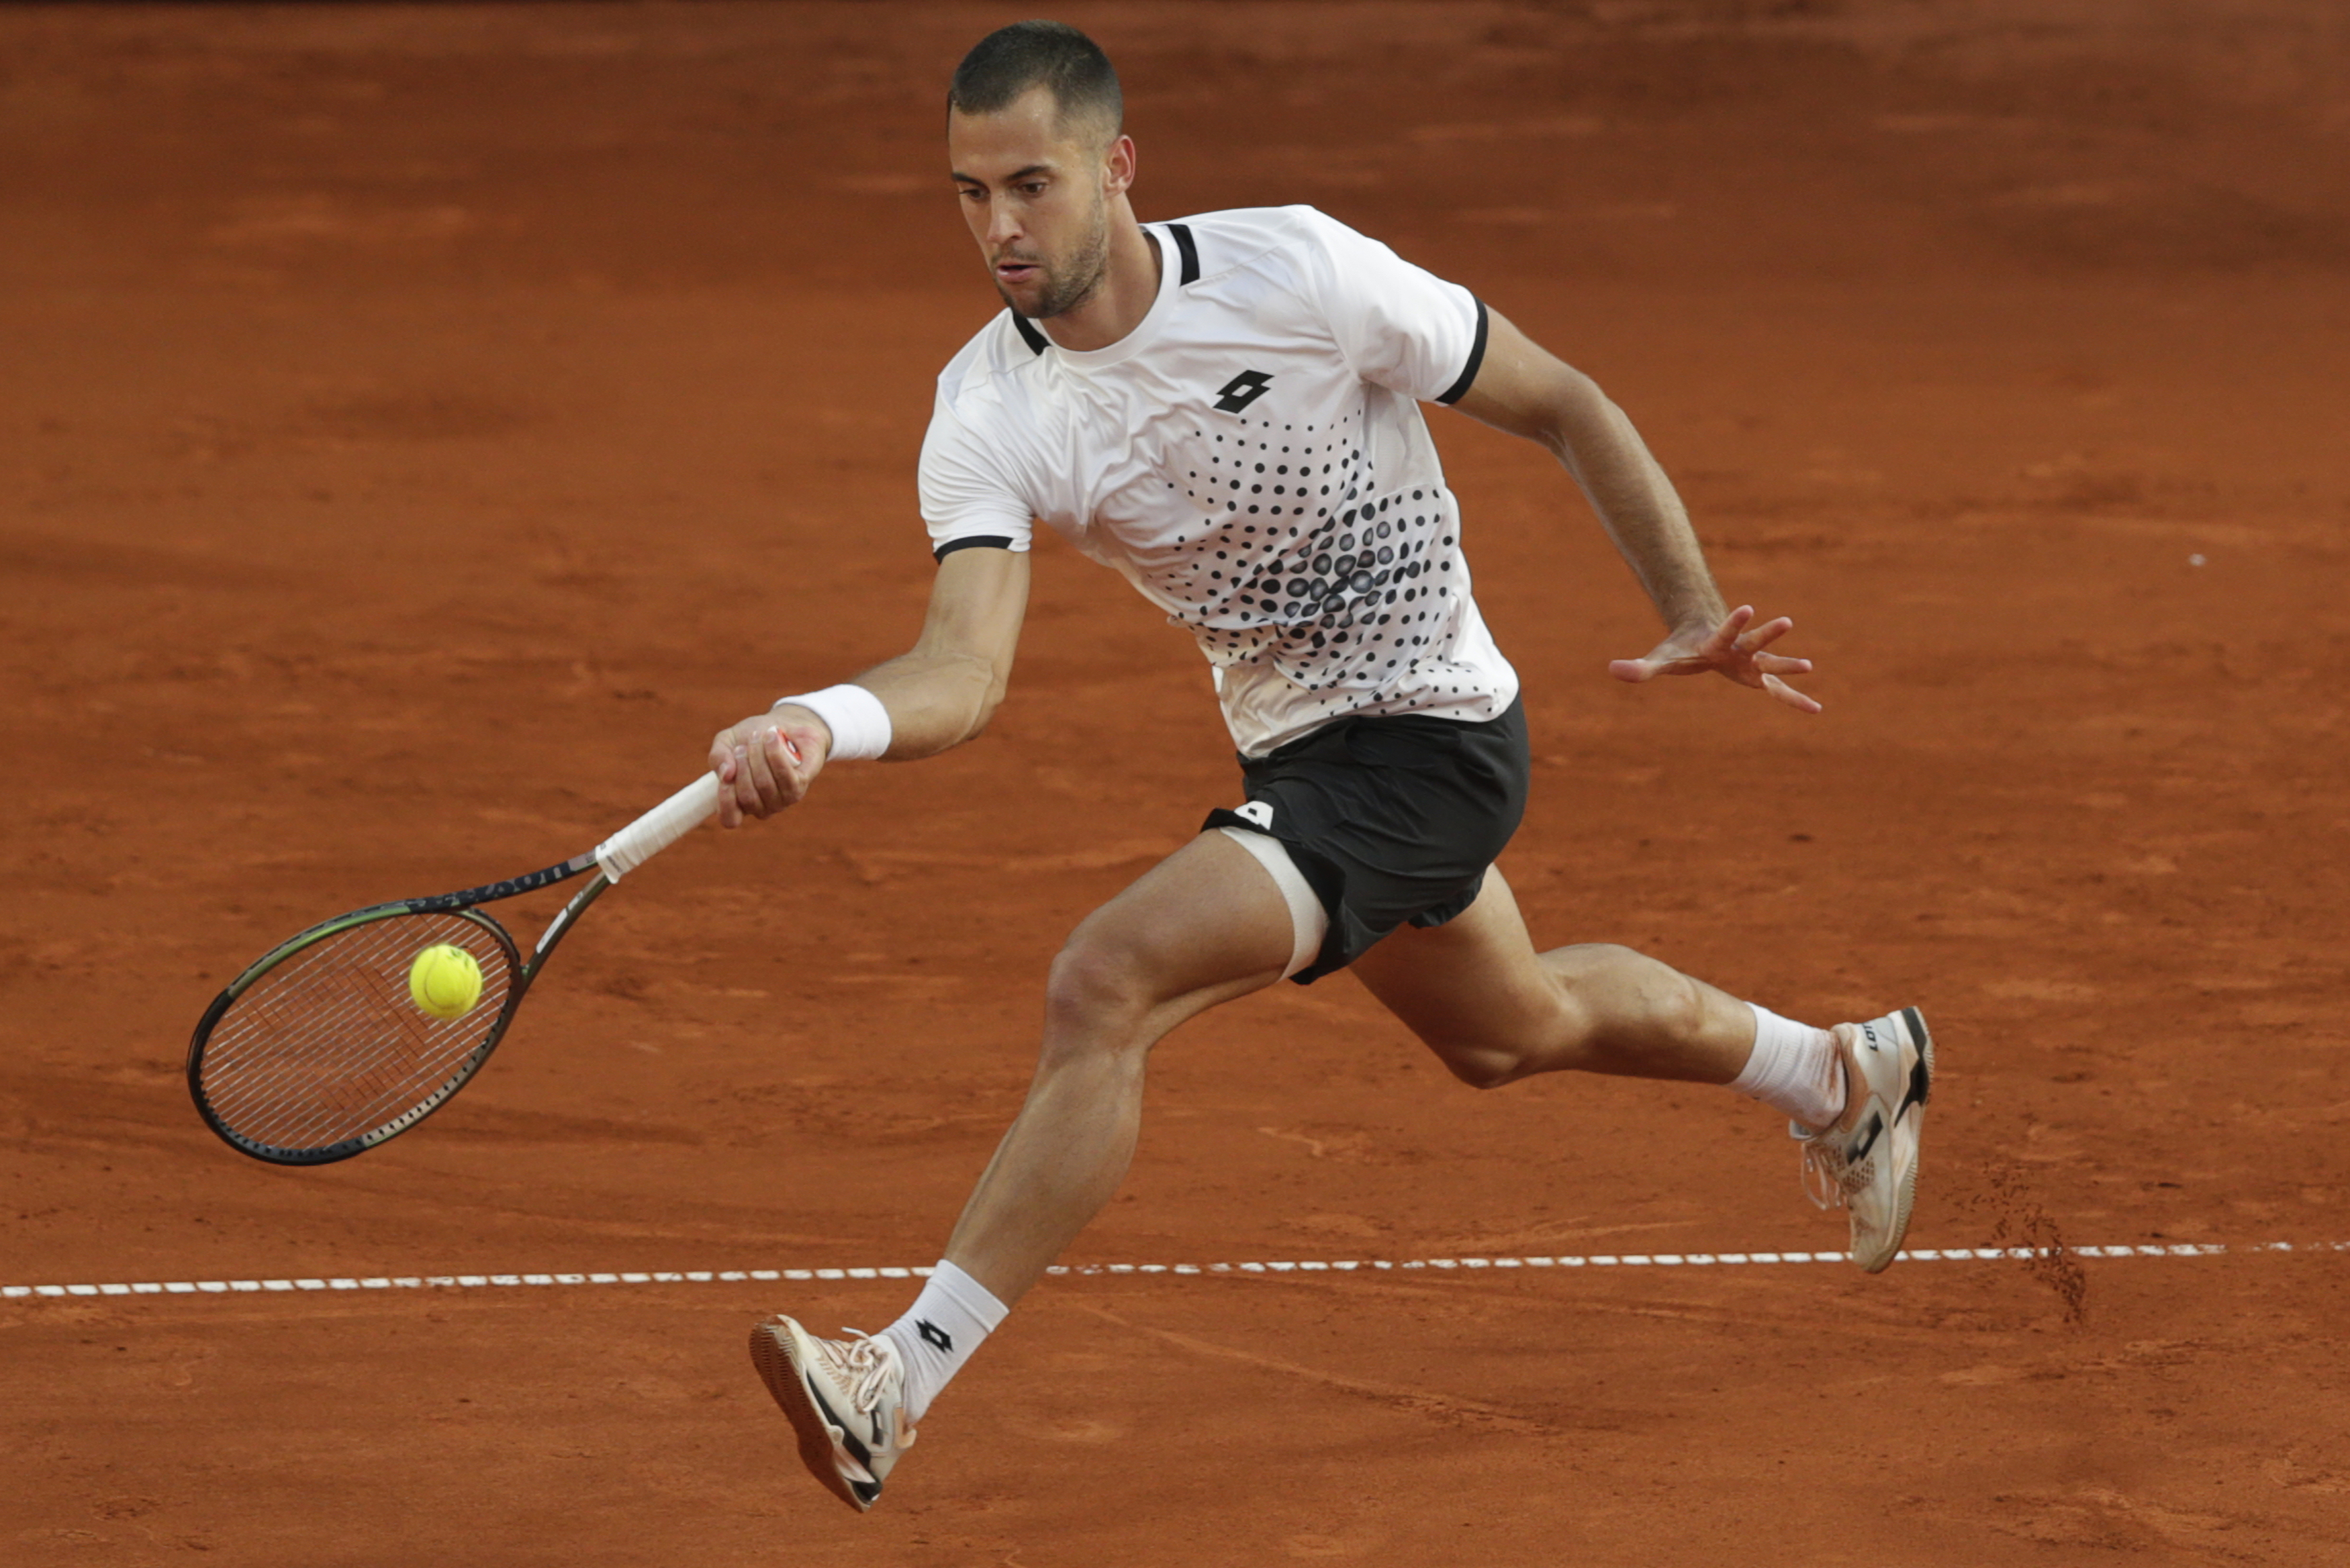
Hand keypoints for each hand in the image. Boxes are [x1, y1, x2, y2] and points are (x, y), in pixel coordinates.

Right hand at [708, 706, 831, 826]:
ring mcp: (782, 800)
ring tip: (758, 736)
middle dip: (743, 766)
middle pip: (747, 797)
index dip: (725, 801)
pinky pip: (785, 776)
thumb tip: (725, 774)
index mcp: (740, 802)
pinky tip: (772, 737)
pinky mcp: (799, 787)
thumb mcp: (727, 742)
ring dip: (758, 756)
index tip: (726, 776)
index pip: (730, 819)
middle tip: (743, 746)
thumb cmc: (752, 736)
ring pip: (765, 785)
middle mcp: (762, 807)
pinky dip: (775, 754)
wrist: (786, 723)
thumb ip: (718, 757)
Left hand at [1608, 604, 1820, 713]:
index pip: (1726, 631)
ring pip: (1772, 663)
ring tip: (1807, 666)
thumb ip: (1639, 667)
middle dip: (1769, 632)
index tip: (1748, 607)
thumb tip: (1613, 670)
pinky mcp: (1758, 676)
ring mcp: (1751, 662)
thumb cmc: (1680, 649)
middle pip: (1755, 641)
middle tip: (1787, 621)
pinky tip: (1816, 709)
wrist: (1703, 637)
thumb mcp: (1660, 660)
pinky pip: (1780, 691)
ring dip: (1788, 666)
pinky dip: (1796, 700)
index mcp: (1716, 643)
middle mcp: (1739, 649)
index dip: (1735, 621)